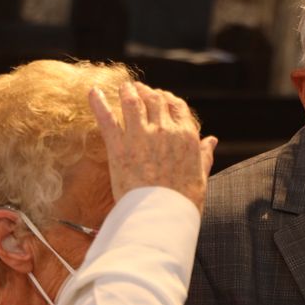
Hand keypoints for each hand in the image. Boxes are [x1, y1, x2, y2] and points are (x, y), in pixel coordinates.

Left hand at [89, 82, 216, 210]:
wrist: (161, 216)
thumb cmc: (183, 202)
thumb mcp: (200, 177)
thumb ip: (204, 155)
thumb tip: (211, 140)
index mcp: (186, 136)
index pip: (177, 106)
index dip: (167, 98)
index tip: (161, 96)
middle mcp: (164, 130)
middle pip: (154, 99)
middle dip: (146, 91)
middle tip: (137, 89)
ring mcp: (140, 136)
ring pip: (133, 102)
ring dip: (127, 91)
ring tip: (123, 88)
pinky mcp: (119, 147)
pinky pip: (107, 118)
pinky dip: (99, 103)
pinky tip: (93, 92)